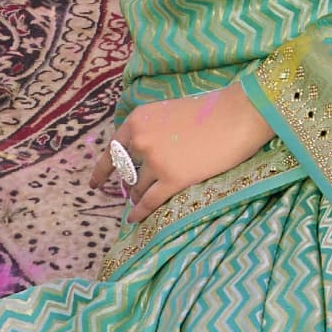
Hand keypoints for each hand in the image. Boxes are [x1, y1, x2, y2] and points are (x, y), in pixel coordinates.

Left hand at [117, 86, 269, 222]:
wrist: (236, 116)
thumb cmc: (209, 111)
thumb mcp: (168, 113)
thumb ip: (151, 131)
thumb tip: (141, 156)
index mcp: (138, 120)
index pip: (113, 149)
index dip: (102, 170)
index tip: (94, 183)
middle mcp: (141, 140)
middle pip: (126, 172)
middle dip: (129, 183)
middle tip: (132, 192)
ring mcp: (155, 162)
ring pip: (137, 188)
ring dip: (138, 197)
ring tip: (141, 203)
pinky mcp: (172, 180)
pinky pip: (149, 202)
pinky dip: (140, 213)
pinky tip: (135, 219)